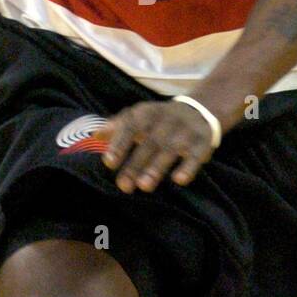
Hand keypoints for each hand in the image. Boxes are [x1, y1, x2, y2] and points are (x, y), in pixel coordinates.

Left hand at [99, 100, 216, 194]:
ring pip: (170, 149)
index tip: (109, 162)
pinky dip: (188, 167)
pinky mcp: (202, 142)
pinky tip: (179, 180)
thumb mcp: (138, 116)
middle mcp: (166, 120)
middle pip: (149, 142)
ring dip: (157, 167)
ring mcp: (185, 131)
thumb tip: (94, 137)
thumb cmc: (159, 119)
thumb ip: (116, 126)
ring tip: (144, 186)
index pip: (130, 126)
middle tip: (123, 185)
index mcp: (146, 113)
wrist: (199, 110)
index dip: (119, 144)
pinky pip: (196, 155)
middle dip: (135, 164)